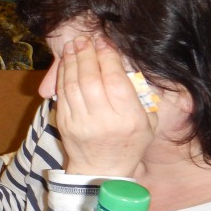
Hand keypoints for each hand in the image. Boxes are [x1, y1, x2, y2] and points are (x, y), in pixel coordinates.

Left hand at [56, 35, 155, 176]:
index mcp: (127, 118)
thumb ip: (142, 96)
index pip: (114, 80)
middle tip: (84, 39)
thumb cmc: (129, 144)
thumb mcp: (148, 123)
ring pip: (73, 85)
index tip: (104, 42)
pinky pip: (62, 94)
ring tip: (73, 46)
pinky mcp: (65, 123)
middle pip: (90, 79)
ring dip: (72, 62)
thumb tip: (132, 66)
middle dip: (86, 55)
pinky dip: (63, 76)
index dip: (107, 57)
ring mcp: (80, 122)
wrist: (102, 170)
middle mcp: (102, 119)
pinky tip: (66, 63)